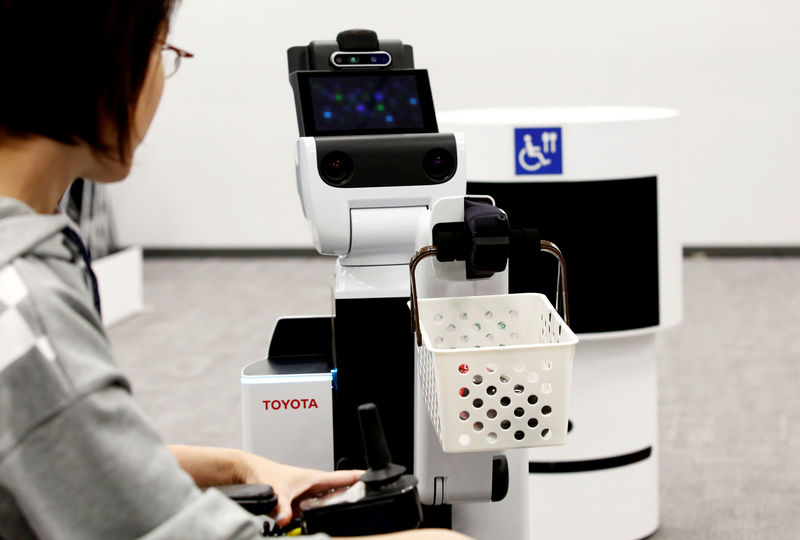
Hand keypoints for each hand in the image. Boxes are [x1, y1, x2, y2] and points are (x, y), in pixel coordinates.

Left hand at [240, 453, 361, 526]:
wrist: (249, 472)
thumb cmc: (265, 472)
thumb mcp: (277, 491)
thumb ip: (282, 507)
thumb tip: (285, 519)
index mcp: (315, 477)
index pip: (344, 476)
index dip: (361, 477)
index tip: (375, 479)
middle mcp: (314, 486)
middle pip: (340, 492)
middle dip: (351, 496)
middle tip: (365, 503)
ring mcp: (307, 496)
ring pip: (327, 503)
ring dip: (333, 508)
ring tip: (345, 515)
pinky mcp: (298, 504)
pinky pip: (313, 512)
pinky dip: (317, 516)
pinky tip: (319, 522)